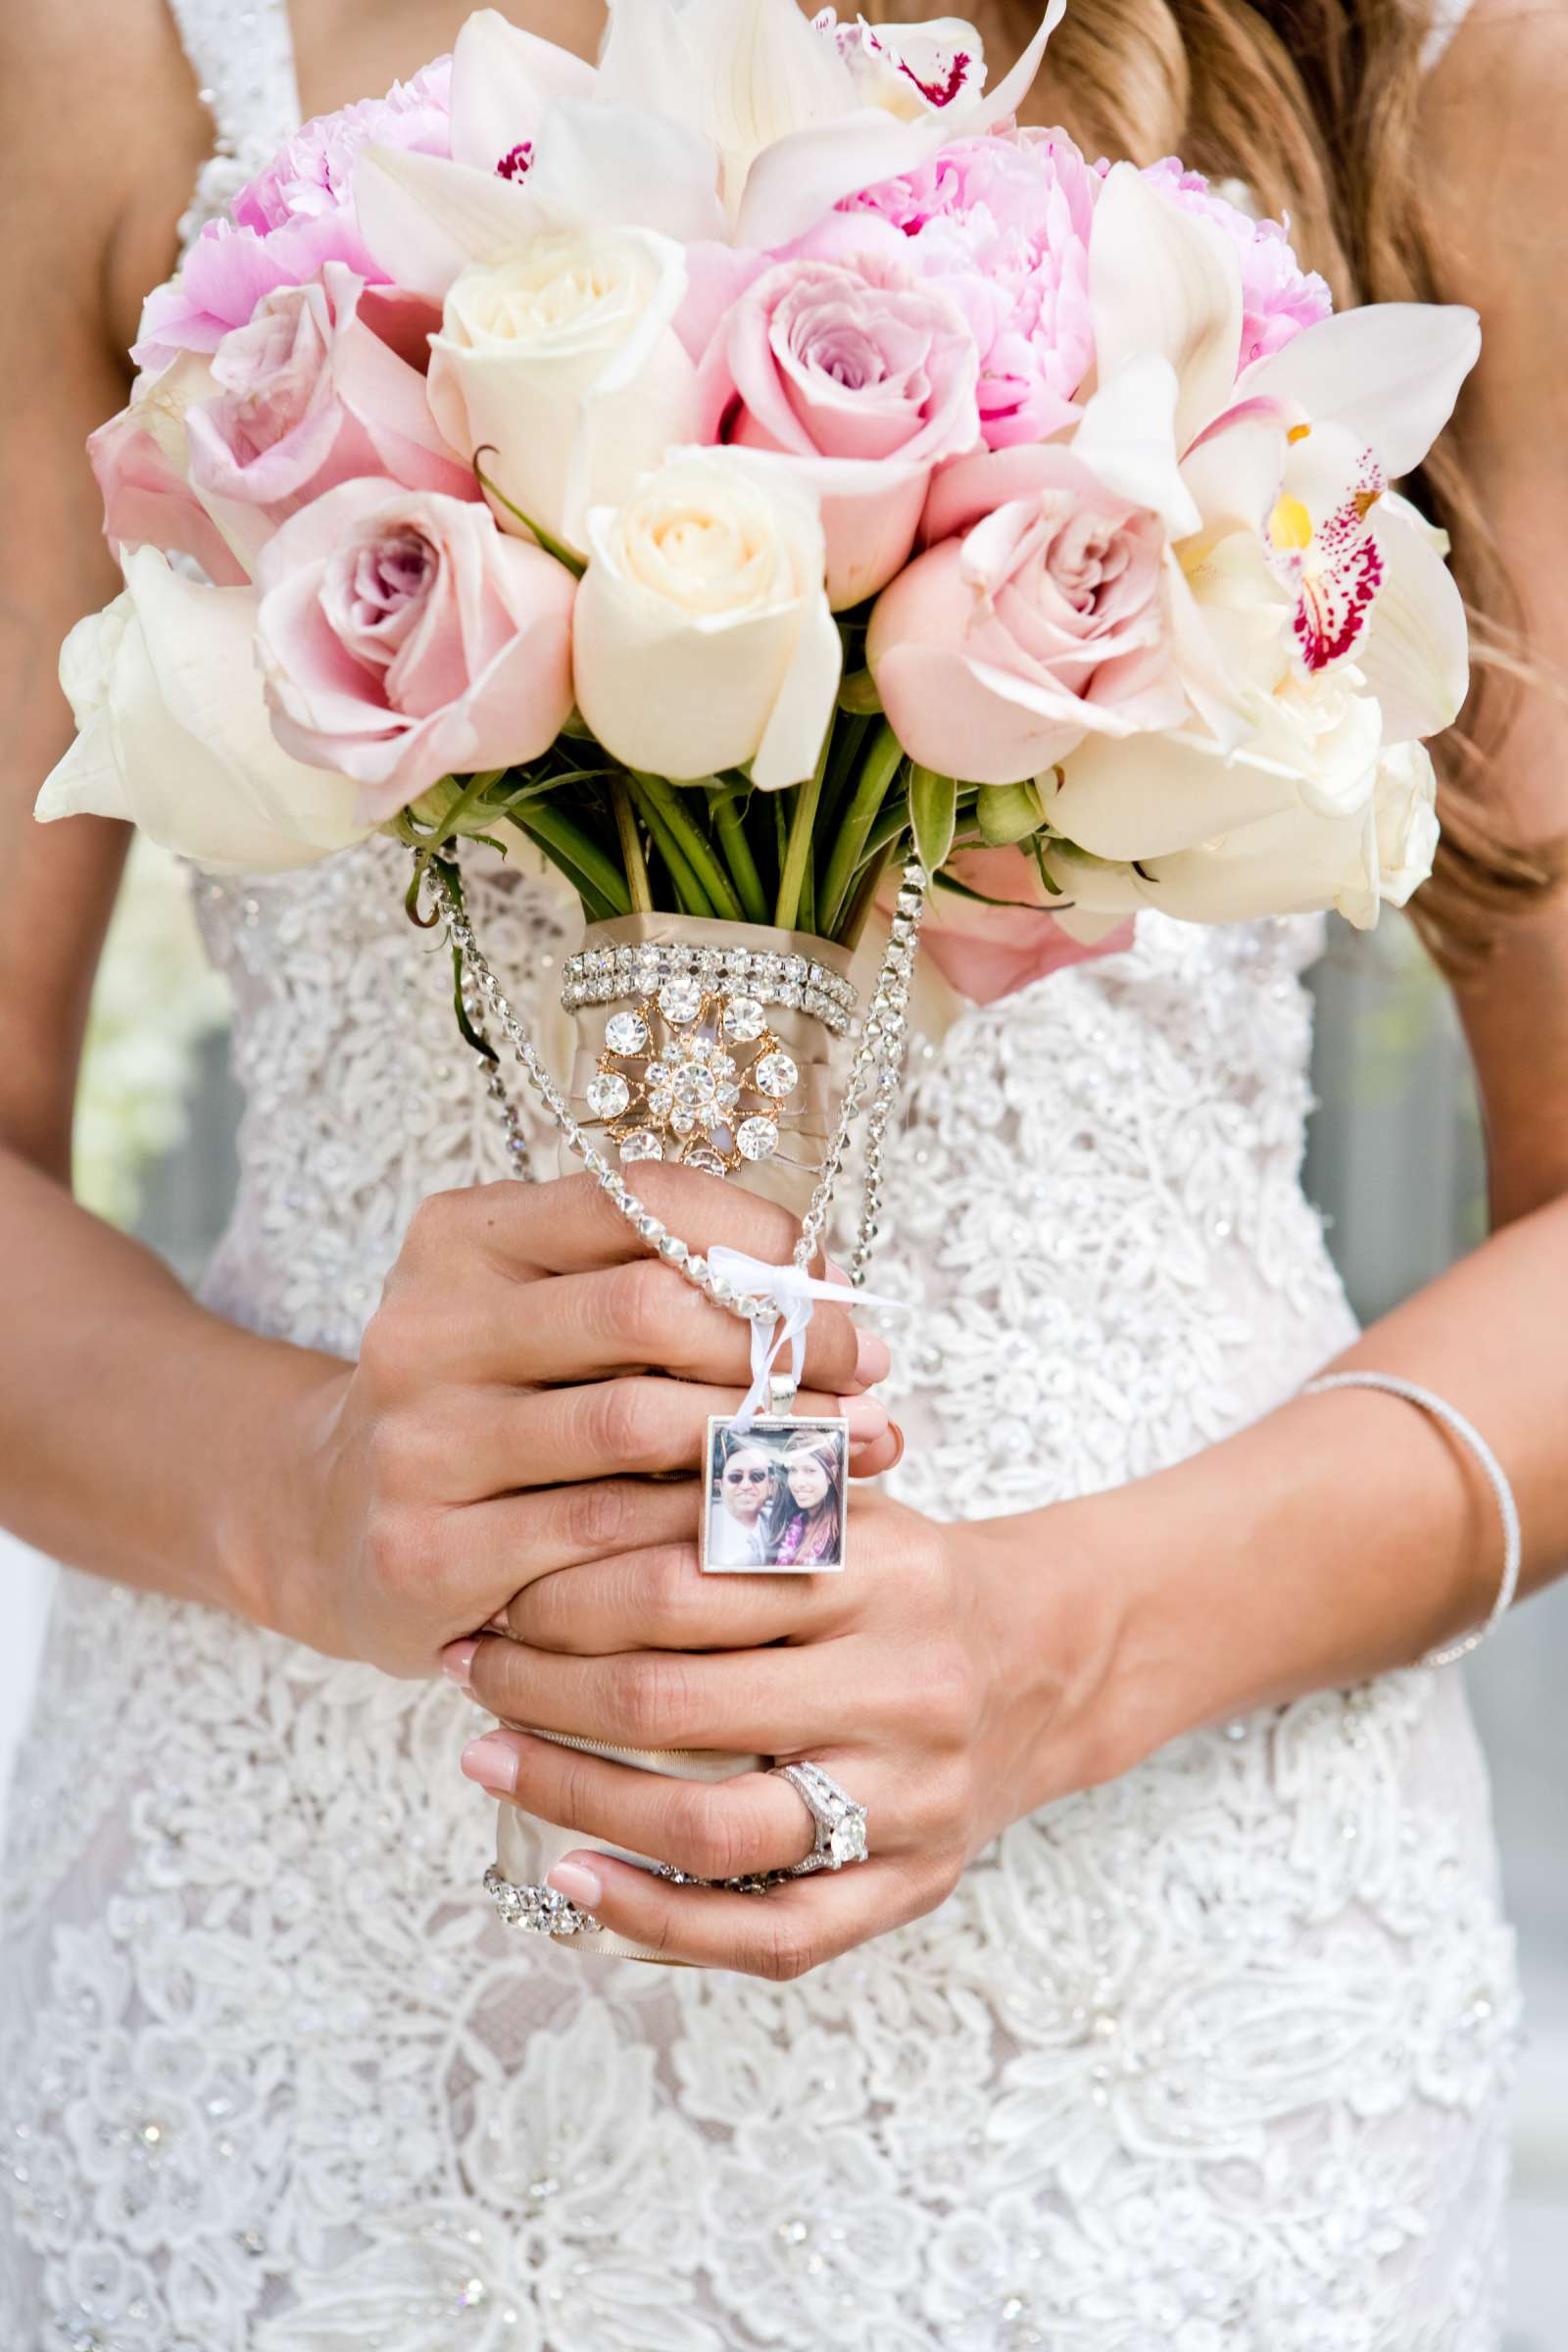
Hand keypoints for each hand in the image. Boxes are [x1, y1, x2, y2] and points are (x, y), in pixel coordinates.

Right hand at [255, 1167, 897, 1675]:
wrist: (331, 1524)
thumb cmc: (493, 1405)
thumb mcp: (544, 1313)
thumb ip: (659, 1286)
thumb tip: (831, 1290)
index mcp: (461, 1237)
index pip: (638, 1197)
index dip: (758, 1235)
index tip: (831, 1286)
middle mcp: (425, 1327)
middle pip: (645, 1309)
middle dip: (780, 1343)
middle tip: (865, 1377)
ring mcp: (419, 1444)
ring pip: (637, 1428)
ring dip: (769, 1440)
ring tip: (852, 1451)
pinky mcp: (430, 1553)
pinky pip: (609, 1537)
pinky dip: (707, 1529)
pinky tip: (771, 1529)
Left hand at [447, 1482, 1131, 1977]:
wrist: (1051, 1657)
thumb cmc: (904, 1572)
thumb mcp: (844, 1500)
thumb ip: (733, 1485)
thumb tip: (566, 1479)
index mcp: (878, 1568)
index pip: (686, 1578)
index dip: (565, 1589)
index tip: (494, 1588)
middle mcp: (903, 1683)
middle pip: (680, 1700)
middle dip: (544, 1686)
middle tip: (469, 1668)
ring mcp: (911, 1797)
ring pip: (715, 1826)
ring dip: (576, 1797)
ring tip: (490, 1760)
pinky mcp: (913, 1884)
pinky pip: (773, 1932)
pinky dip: (661, 1918)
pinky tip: (574, 1879)